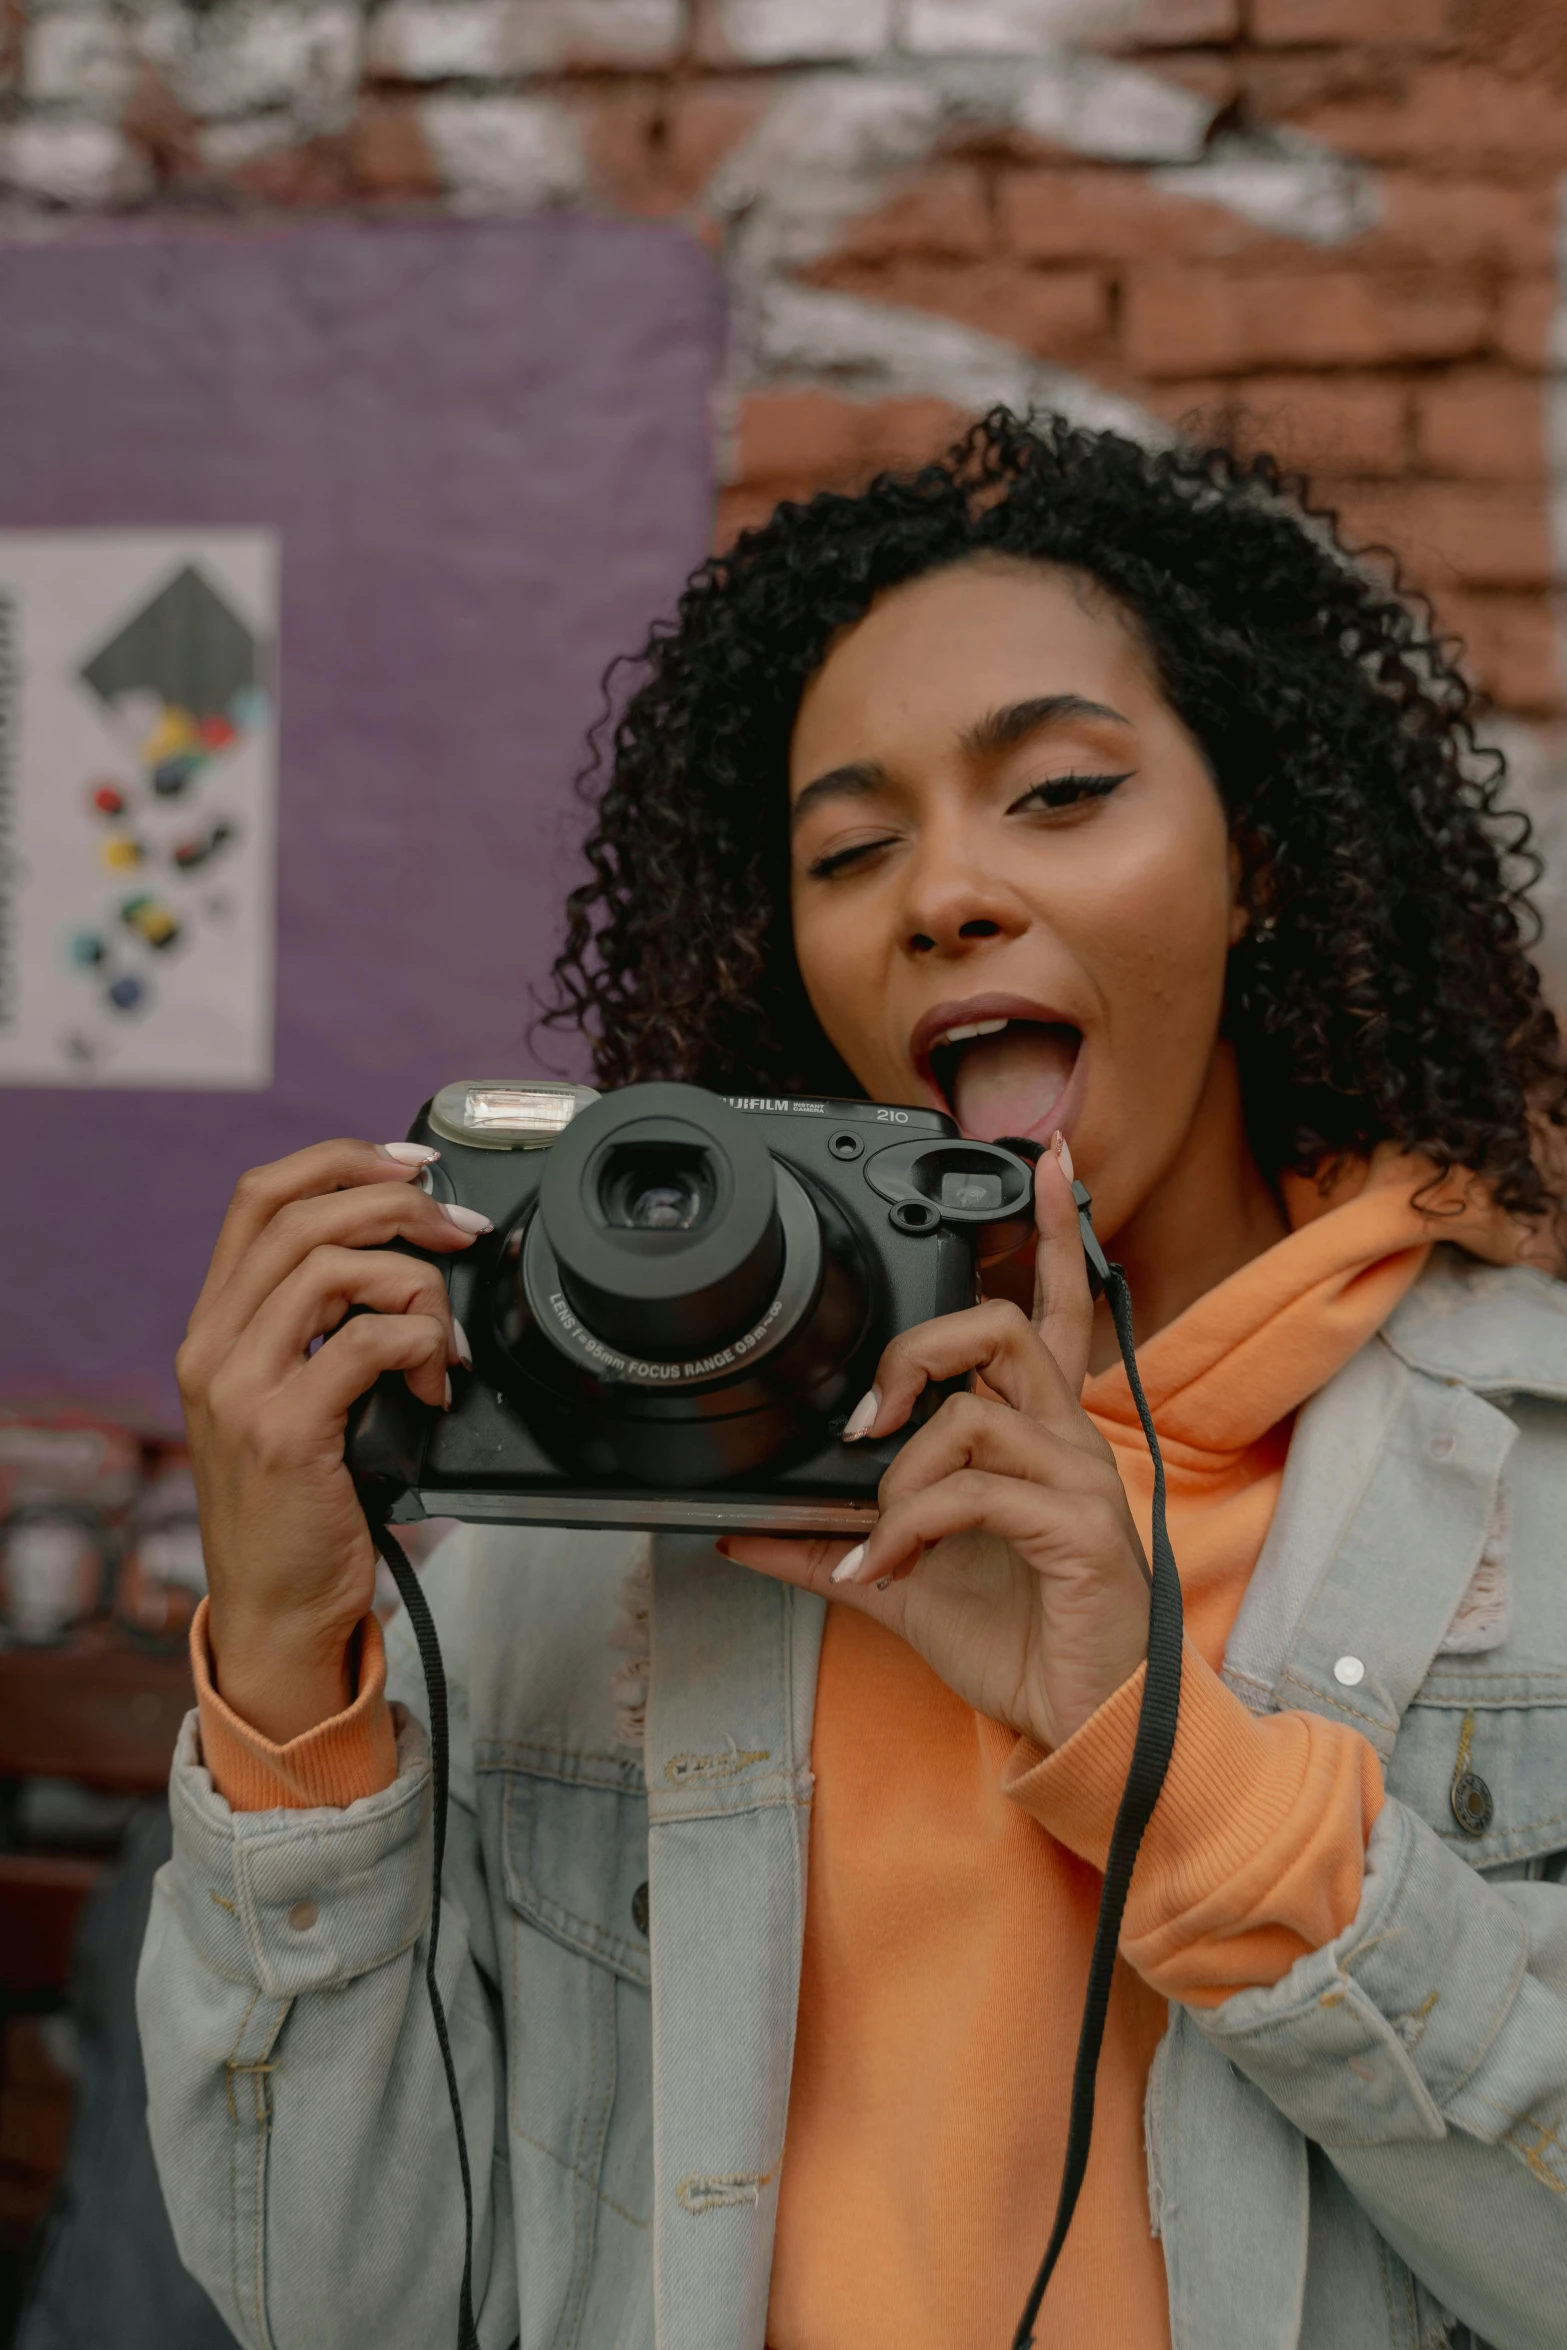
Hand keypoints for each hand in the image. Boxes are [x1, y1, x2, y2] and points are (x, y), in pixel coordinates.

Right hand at [177, 1140, 489, 1741]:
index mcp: (216, 1327)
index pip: (260, 1197)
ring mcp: (240, 1388)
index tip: (413, 1166)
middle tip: (458, 1233)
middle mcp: (214, 1347)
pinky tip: (435, 1389)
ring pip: (335, 1269)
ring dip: (416, 1286)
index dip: (341, 1161)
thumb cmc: (303, 1509)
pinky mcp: (285, 1431)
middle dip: (398, 1205)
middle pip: (302, 1216)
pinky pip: (368, 1342)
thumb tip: (410, 1258)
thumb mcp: (297, 1399)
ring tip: (443, 1339)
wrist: (275, 1613)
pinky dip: (421, 1348)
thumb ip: (324, 1330)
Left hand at [722, 1145, 1150, 1752]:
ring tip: (880, 1536)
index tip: (1047, 1162)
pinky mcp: (1079, 1531)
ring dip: (902, 1472)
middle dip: (919, 1351)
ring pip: (978, 1411)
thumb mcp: (903, 1585)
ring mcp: (1079, 1482)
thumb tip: (741, 1535)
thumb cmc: (1020, 1641)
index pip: (1055, 1310)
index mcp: (1037, 1437)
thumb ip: (828, 1549)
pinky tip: (890, 1567)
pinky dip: (912, 1526)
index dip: (1049, 1234)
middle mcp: (1068, 1441)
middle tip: (866, 1420)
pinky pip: (977, 1491)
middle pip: (1006, 1328)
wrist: (1085, 1725)